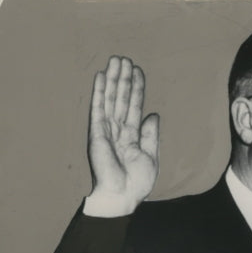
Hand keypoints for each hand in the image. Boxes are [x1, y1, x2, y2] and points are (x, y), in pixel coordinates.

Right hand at [85, 56, 158, 216]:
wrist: (123, 195)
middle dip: (124, 78)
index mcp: (132, 135)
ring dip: (114, 80)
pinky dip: (100, 93)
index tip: (139, 71)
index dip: (137, 89)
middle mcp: (119, 129)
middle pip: (121, 98)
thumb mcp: (151, 156)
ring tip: (116, 60)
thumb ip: (150, 135)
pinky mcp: (98, 133)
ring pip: (111, 99)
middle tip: (125, 58)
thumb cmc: (137, 181)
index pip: (134, 106)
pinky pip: (99, 109)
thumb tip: (153, 114)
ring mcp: (107, 130)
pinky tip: (102, 77)